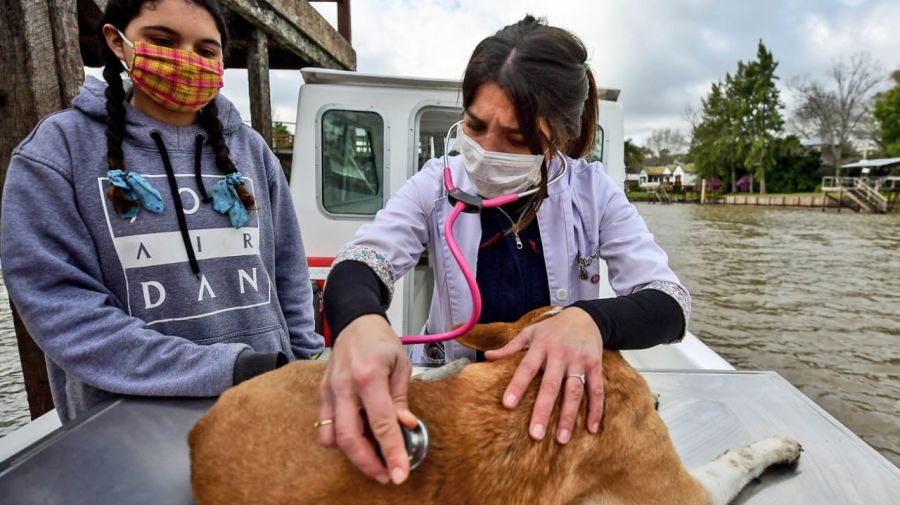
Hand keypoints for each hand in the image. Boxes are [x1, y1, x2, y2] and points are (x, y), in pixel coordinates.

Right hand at [317, 314, 417, 483]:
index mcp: (369, 376)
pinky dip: (341, 440)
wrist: (355, 321)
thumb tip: (406, 426)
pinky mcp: (321, 394)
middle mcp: (344, 386)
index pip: (381, 423)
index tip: (400, 473)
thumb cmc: (381, 341)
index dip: (392, 452)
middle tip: (386, 475)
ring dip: (353, 454)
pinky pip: (326, 427)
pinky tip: (359, 438)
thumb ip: (401, 398)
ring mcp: (329, 391)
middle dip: (368, 463)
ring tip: (374, 459)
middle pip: (350, 438)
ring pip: (333, 437)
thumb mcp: (401, 364)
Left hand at [485, 306, 603, 443]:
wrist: (585, 316)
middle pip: (551, 385)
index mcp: (541, 346)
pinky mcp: (595, 365)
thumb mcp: (530, 332)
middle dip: (543, 410)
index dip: (517, 385)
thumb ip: (510, 347)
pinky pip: (597, 390)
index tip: (508, 405)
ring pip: (574, 391)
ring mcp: (579, 360)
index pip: (527, 367)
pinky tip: (592, 429)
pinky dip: (596, 409)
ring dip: (569, 416)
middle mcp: (560, 354)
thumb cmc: (552, 329)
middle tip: (535, 434)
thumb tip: (487, 356)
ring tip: (562, 439)